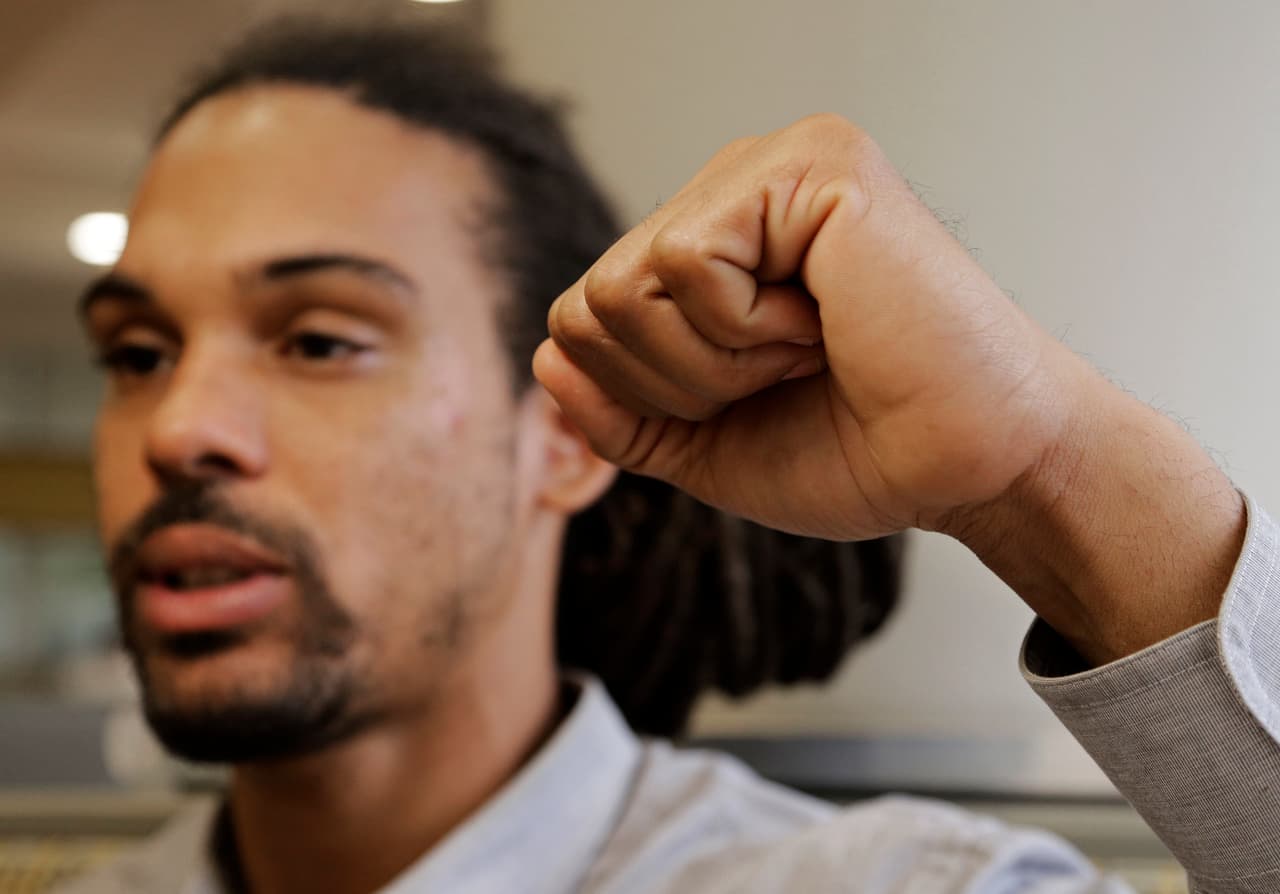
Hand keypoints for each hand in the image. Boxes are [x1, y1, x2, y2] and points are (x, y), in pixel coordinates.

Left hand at [534, 114, 1074, 541]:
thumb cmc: (860, 447)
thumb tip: (546, 358)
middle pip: (590, 304)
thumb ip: (618, 410)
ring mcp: (771, 168)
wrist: (967, 468)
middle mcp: (732, 191)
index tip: (752, 397)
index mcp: (711, 244)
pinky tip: (823, 319)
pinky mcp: (809, 167)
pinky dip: (747, 328)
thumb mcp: (705, 443)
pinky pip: (685, 262)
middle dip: (677, 383)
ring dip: (715, 358)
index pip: (586, 317)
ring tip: (805, 345)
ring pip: (625, 285)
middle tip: (783, 373)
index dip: (648, 394)